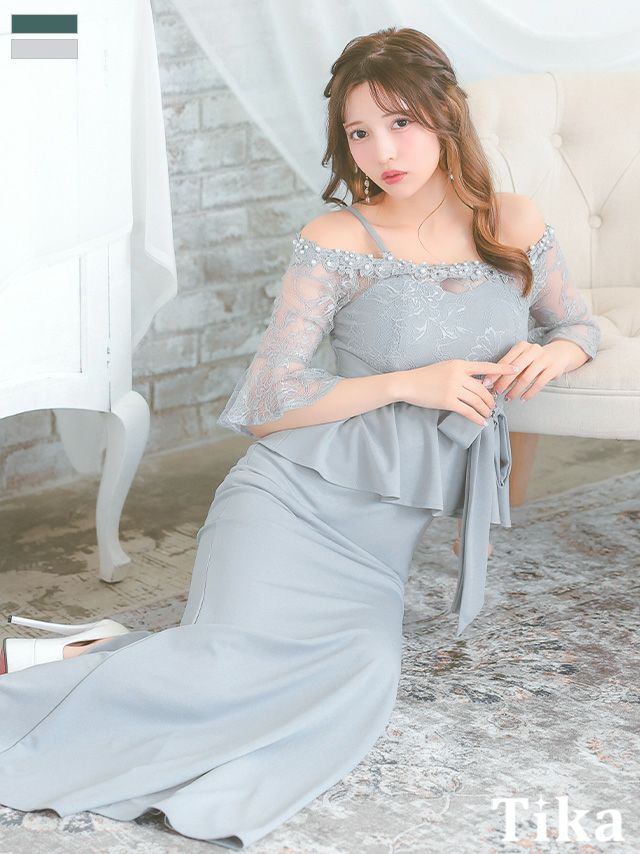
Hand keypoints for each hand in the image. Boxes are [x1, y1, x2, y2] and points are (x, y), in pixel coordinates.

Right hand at [396, 359, 520, 425]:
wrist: (407, 384)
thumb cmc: (425, 376)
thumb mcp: (445, 368)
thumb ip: (462, 373)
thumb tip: (480, 384)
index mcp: (459, 364)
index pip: (485, 366)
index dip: (502, 368)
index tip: (516, 369)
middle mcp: (458, 375)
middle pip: (483, 388)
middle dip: (490, 399)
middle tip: (493, 405)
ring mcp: (453, 388)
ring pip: (477, 400)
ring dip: (485, 409)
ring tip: (488, 414)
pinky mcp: (448, 401)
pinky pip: (468, 411)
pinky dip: (477, 417)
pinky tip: (481, 421)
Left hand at [481, 341, 574, 400]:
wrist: (560, 354)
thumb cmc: (535, 359)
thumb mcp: (523, 357)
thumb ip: (510, 367)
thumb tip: (492, 381)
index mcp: (521, 346)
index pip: (505, 361)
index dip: (494, 373)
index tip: (486, 383)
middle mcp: (532, 350)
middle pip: (514, 369)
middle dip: (503, 382)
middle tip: (496, 392)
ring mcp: (544, 359)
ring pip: (526, 378)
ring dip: (515, 390)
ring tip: (508, 398)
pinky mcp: (553, 369)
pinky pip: (539, 383)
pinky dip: (529, 393)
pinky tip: (523, 399)